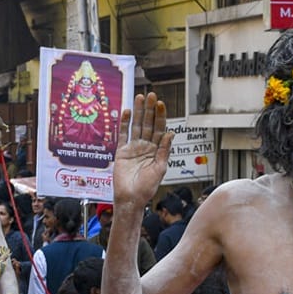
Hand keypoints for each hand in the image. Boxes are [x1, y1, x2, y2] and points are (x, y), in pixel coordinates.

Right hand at [112, 93, 173, 209]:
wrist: (130, 198)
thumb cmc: (146, 188)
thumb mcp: (160, 168)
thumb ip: (164, 150)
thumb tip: (171, 133)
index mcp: (156, 150)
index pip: (160, 129)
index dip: (160, 116)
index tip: (161, 104)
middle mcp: (145, 146)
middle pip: (148, 123)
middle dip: (149, 109)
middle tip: (150, 95)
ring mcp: (133, 147)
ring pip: (137, 125)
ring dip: (138, 112)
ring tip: (139, 98)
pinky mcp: (121, 151)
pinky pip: (123, 134)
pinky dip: (124, 123)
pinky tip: (126, 112)